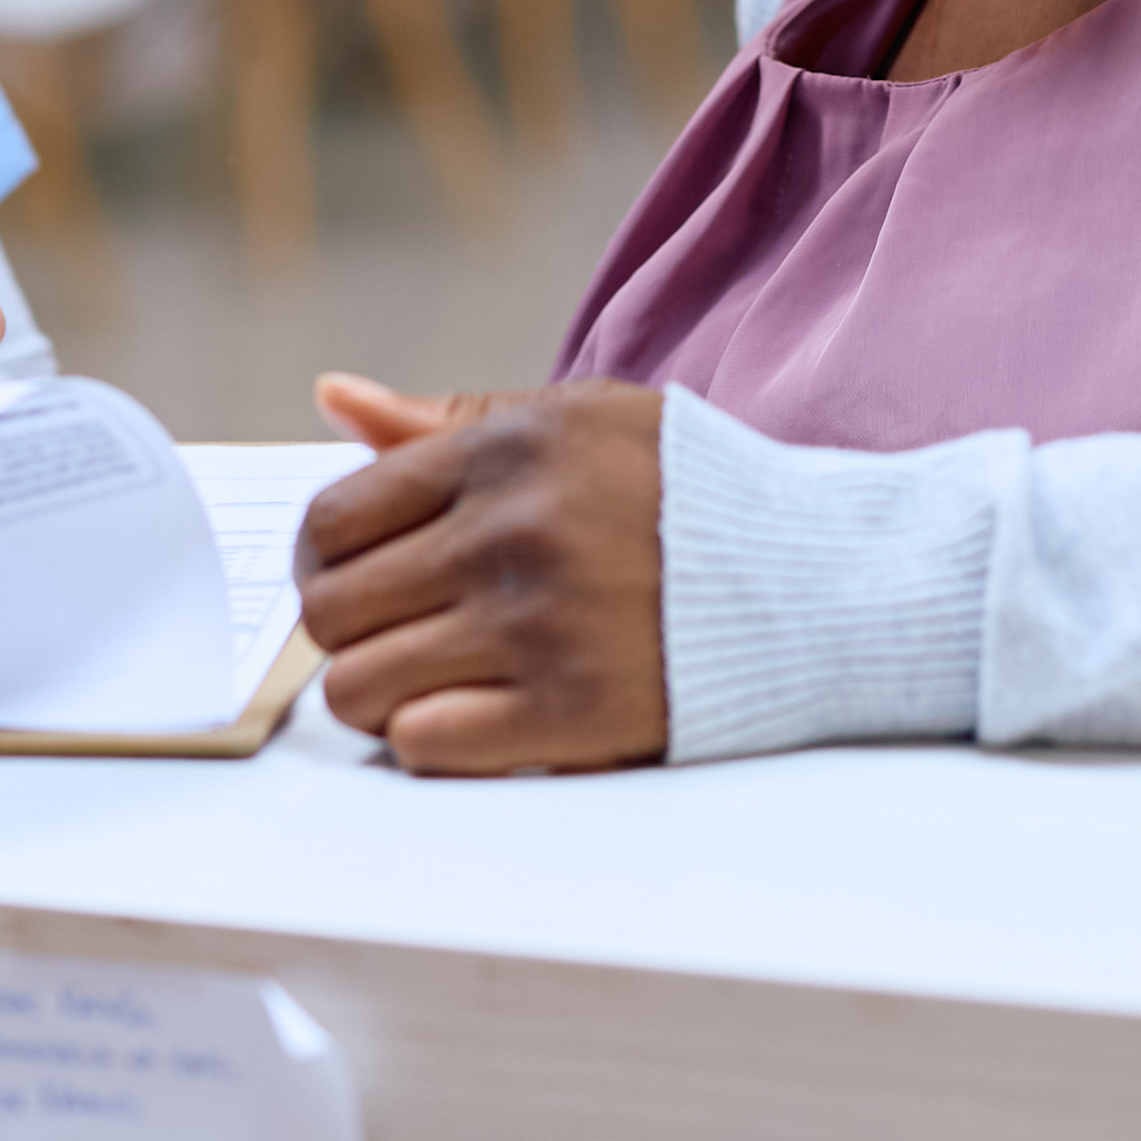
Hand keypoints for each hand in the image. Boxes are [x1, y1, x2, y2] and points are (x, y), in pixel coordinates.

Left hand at [292, 373, 668, 776]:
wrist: (814, 580)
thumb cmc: (684, 494)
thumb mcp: (579, 421)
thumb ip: (447, 418)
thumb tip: (331, 397)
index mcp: (506, 452)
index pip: (333, 520)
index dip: (326, 560)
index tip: (359, 578)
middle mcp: (512, 534)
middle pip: (332, 609)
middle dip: (350, 629)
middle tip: (400, 633)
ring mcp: (538, 626)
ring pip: (360, 687)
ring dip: (385, 692)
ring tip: (439, 676)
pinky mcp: (571, 711)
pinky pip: (422, 744)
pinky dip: (433, 738)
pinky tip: (481, 714)